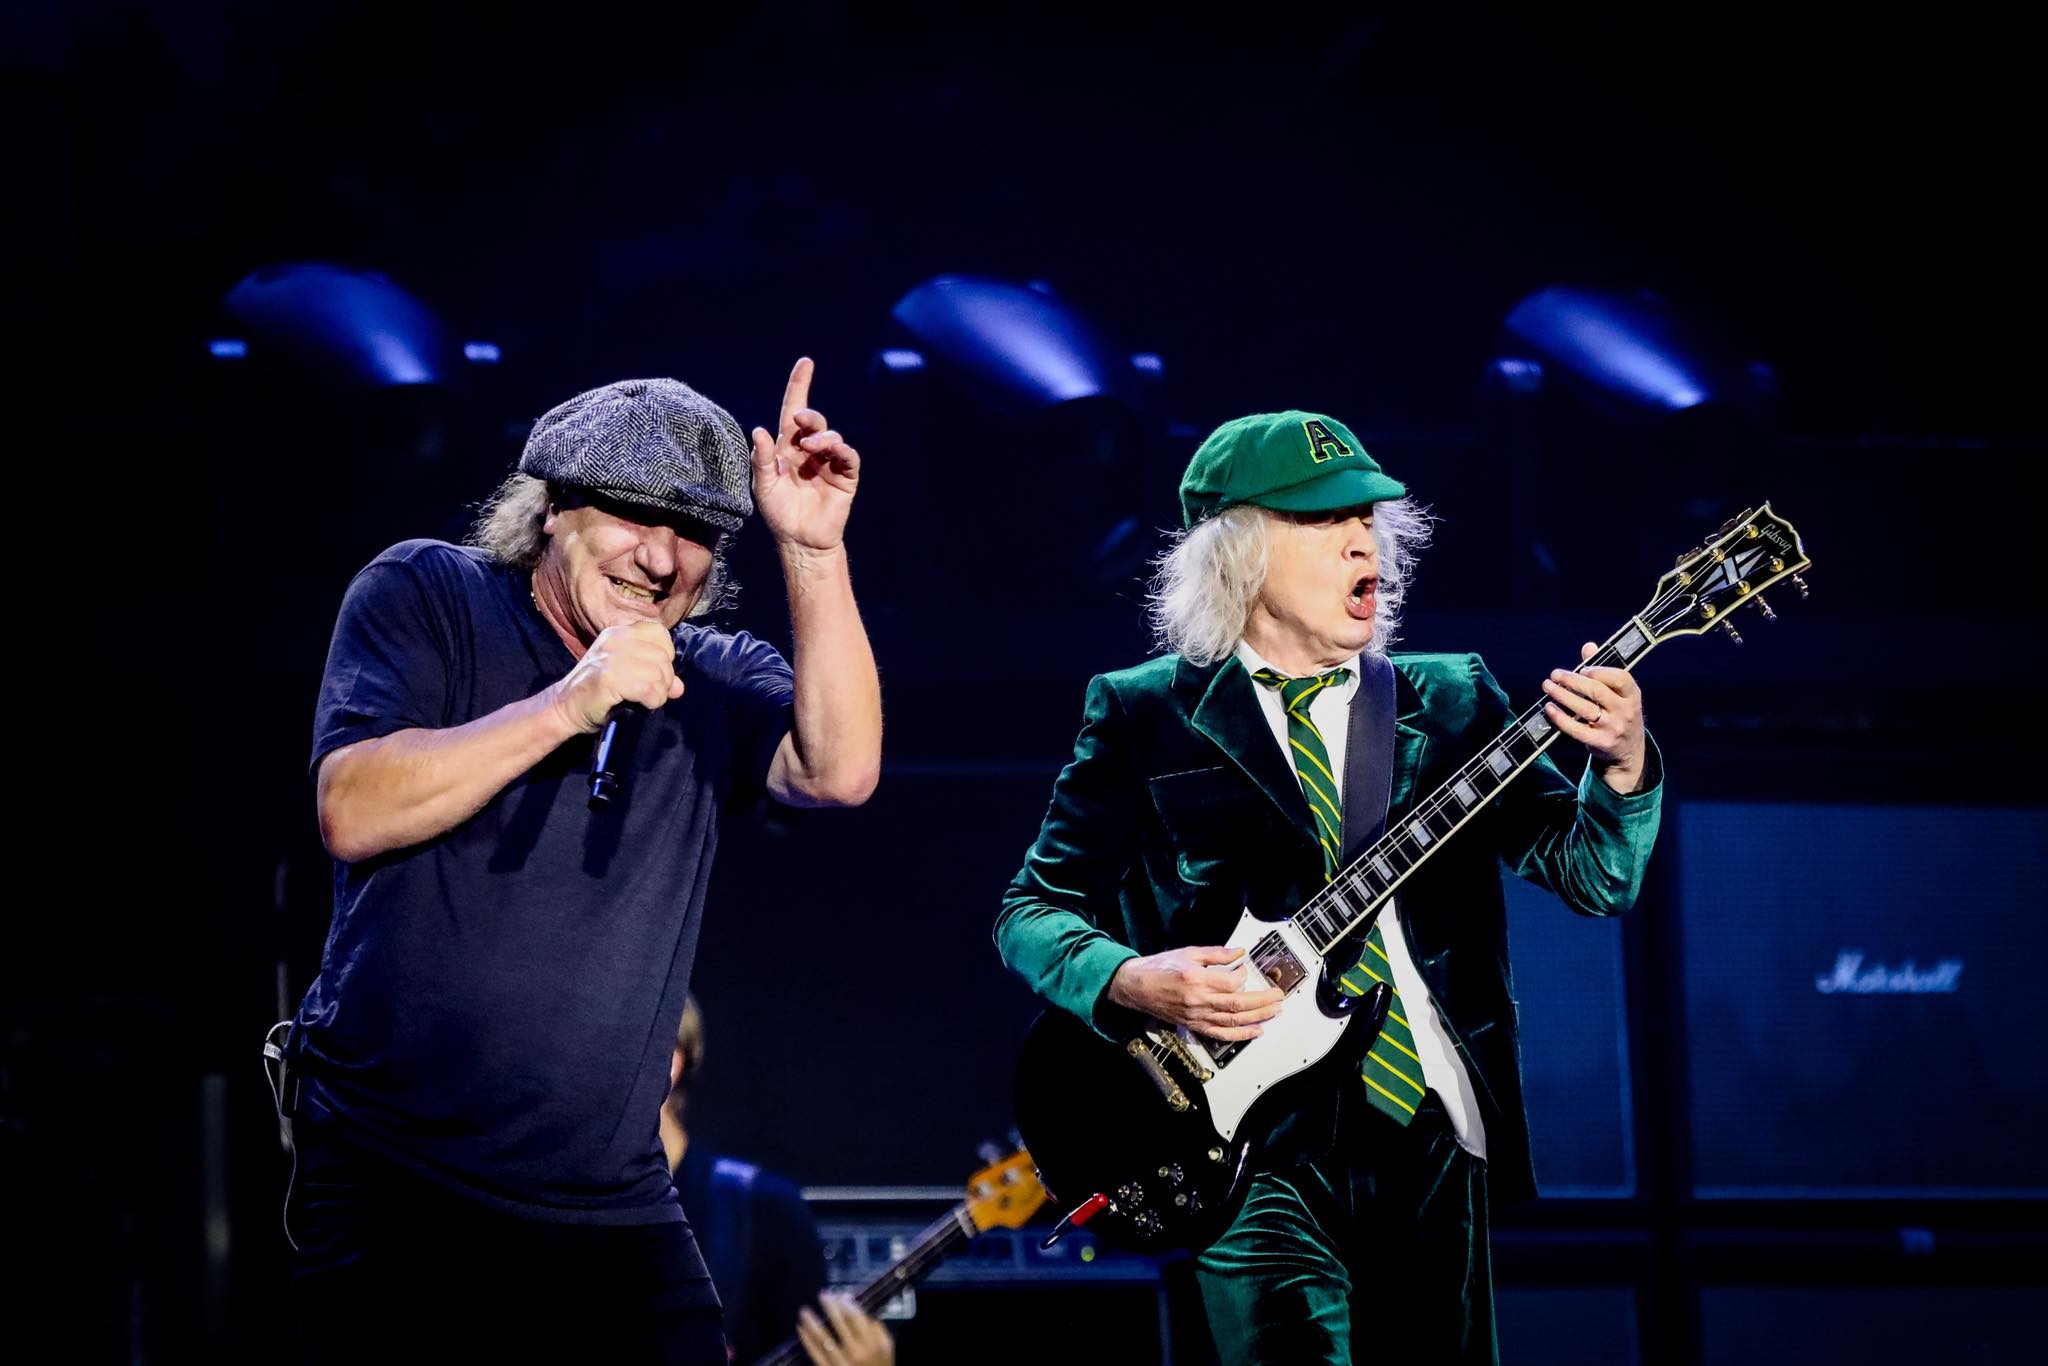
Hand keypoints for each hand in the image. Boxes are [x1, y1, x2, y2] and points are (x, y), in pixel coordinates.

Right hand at [547, 620, 682, 732]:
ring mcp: (611, 657)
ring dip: (658, 693)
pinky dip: (651, 701)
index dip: (665, 654)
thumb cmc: (598, 693)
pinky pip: (648, 688)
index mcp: (620, 632)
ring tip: (644, 700)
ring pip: (658, 673)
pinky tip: (642, 705)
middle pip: (662, 656)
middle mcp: (616, 639)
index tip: (655, 672)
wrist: (564, 708)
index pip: (660, 632)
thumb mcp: (628, 676)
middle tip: (651, 693)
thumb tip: (680, 687)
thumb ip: (654, 675)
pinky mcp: (608, 677)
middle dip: (664, 680)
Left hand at [753, 357, 860, 553]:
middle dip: (809, 416)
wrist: (800, 541)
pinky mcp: (845, 477)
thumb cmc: (779, 513)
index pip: (793, 410)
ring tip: (811, 448)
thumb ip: (761, 460)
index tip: (806, 362)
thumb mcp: (763, 486)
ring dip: (822, 436)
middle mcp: (809, 451)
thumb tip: (759, 430)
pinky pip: (849, 457)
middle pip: (813, 421)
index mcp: (787, 447)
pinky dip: (842, 450)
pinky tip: (834, 451)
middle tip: (800, 420)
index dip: (800, 385)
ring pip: (831, 436)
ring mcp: (829, 463)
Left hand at [796, 1292, 893, 1365]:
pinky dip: (807, 1341)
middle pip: (839, 1323)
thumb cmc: (881, 1365)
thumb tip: (862, 1308)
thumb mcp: (886, 1346)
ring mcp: (842, 1363)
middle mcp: (856, 1352)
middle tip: (822, 1295)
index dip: (846, 1303)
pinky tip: (801, 1329)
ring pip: (823, 1339)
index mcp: (872, 1343)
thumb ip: (877, 1327)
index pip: (856, 1317)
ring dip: (812, 1322)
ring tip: (805, 1311)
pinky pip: (815, 1354)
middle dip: (830, 1307)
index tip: (840, 1295)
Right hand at [1106, 946, 1284, 1040]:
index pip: (1231, 982)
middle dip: (1263, 1001)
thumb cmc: (1158, 968)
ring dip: (1258, 1018)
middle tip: (1278, 997)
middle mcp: (1198, 1000)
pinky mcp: (1194, 1025)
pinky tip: (1255, 1031)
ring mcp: (1196, 1016)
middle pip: (1238, 1004)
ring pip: (1233, 1021)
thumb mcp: (1187, 952)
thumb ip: (1215, 954)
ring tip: (1274, 1013)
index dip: (1244, 976)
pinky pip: (1221, 1034)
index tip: (1247, 969)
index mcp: (1196, 979)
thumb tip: (1239, 952)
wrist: (1136, 986)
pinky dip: (1240, 1035)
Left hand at [1541, 642, 1646, 792]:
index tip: (1582, 669)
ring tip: (1548, 686)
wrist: (1629, 749)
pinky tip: (1549, 708)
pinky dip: (1560, 718)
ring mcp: (1613, 728)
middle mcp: (1626, 711)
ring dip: (1562, 695)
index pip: (1620, 678)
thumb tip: (1588, 647)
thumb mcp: (1619, 693)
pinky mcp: (1600, 743)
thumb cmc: (1619, 712)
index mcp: (1633, 694)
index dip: (1599, 671)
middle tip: (1555, 674)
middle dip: (1572, 680)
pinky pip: (1576, 729)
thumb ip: (1603, 670)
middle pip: (1597, 691)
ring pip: (1584, 709)